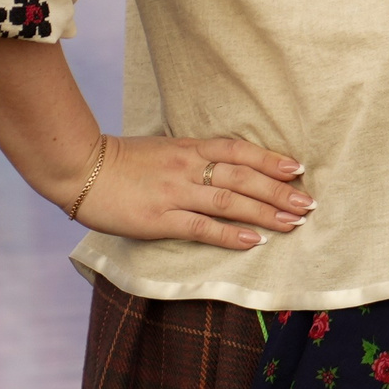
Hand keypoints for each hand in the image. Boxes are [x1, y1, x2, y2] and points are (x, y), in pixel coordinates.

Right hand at [69, 134, 314, 250]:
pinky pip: (202, 227)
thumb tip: (225, 166)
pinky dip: (231, 234)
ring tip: (293, 222)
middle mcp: (187, 168)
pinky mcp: (159, 219)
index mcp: (188, 147)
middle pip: (243, 178)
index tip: (298, 168)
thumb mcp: (163, 148)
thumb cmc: (123, 161)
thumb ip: (193, 156)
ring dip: (265, 212)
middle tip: (308, 202)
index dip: (270, 159)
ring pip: (230, 202)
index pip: (239, 151)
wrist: (80, 169)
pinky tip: (254, 240)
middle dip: (279, 190)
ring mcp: (174, 193)